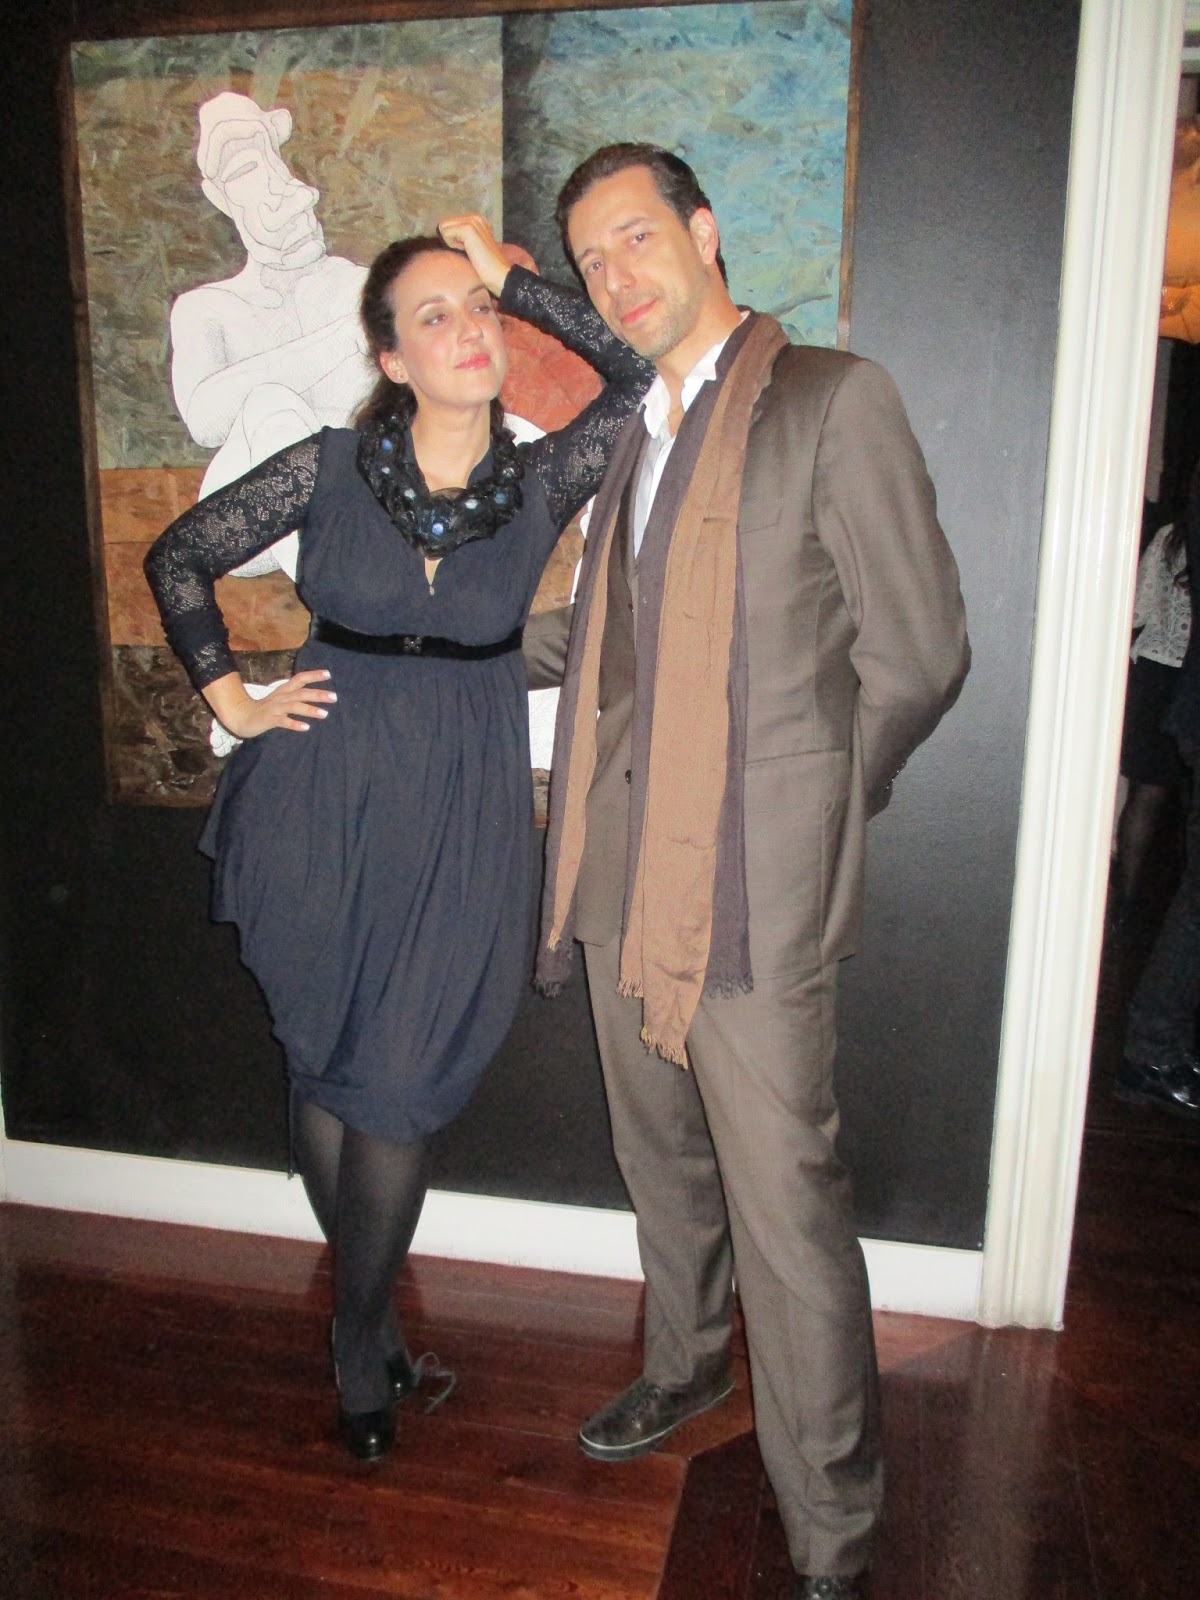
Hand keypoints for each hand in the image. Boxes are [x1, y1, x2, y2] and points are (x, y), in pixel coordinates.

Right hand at [203, 669, 336, 739]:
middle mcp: (281, 697)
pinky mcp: (269, 719)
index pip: (300, 678)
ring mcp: (274, 708)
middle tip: (334, 697)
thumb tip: (316, 695)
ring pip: (294, 706)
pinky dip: (294, 724)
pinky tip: (306, 727)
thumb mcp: (281, 699)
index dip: (313, 675)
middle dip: (318, 694)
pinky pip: (283, 722)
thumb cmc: (266, 709)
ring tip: (325, 714)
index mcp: (284, 690)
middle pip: (301, 693)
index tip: (328, 674)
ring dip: (310, 709)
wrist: (242, 717)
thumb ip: (295, 696)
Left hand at [437, 214, 514, 297]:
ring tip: (468, 250)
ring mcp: (472, 221)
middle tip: (467, 250)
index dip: (452, 239)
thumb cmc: (484, 266)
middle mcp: (475, 217)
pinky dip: (452, 244)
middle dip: (450, 239)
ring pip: (443, 227)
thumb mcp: (471, 246)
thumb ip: (460, 237)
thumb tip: (442, 234)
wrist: (498, 273)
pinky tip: (467, 251)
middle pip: (444, 223)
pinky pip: (446, 233)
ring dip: (451, 242)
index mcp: (476, 220)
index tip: (468, 249)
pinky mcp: (468, 229)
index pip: (449, 223)